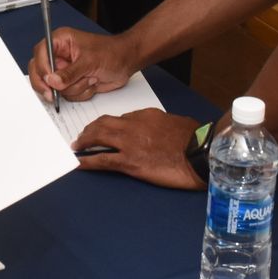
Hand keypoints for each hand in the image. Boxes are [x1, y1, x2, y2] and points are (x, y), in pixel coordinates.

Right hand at [29, 26, 136, 101]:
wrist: (127, 62)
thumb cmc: (112, 52)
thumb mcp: (90, 60)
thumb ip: (70, 72)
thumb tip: (52, 81)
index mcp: (60, 41)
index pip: (40, 53)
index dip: (41, 68)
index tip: (48, 80)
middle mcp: (60, 56)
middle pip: (40, 72)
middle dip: (50, 85)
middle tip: (54, 94)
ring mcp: (65, 71)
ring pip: (56, 87)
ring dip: (74, 88)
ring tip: (89, 77)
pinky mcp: (72, 83)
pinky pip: (68, 95)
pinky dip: (81, 93)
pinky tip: (92, 82)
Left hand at [73, 110, 205, 190]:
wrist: (200, 153)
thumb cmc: (194, 139)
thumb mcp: (173, 122)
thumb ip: (157, 124)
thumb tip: (149, 131)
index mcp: (146, 115)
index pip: (120, 117)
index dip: (109, 124)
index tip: (103, 129)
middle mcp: (133, 125)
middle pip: (103, 123)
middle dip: (90, 129)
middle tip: (82, 136)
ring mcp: (130, 143)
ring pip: (98, 137)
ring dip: (84, 141)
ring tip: (77, 147)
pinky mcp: (130, 162)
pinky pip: (102, 160)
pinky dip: (87, 161)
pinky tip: (79, 163)